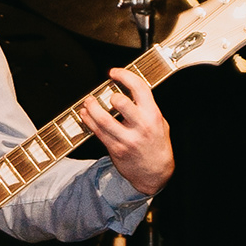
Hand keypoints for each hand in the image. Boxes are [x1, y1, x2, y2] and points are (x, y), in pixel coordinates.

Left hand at [88, 67, 174, 194]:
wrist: (155, 173)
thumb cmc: (157, 145)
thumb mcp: (160, 122)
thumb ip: (147, 107)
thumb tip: (129, 89)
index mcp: (152, 115)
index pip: (139, 88)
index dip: (124, 76)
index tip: (114, 73)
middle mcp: (140, 126)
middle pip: (121, 103)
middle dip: (110, 95)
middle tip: (105, 94)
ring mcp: (126, 139)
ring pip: (103, 119)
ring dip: (92, 107)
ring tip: (88, 102)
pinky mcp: (115, 149)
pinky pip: (97, 132)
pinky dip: (88, 121)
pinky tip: (86, 114)